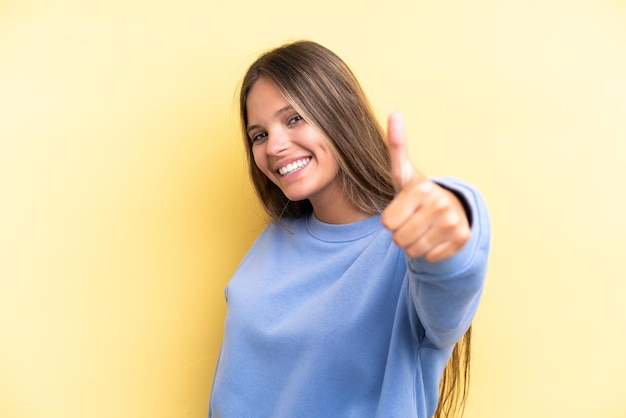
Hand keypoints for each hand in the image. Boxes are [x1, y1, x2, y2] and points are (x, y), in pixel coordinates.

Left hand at [381, 112, 469, 261]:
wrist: (450, 208)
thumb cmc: (418, 193)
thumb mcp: (403, 172)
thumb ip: (396, 145)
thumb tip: (395, 113)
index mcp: (422, 188)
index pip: (387, 223)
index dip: (391, 220)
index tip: (403, 210)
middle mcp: (440, 203)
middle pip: (399, 239)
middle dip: (401, 234)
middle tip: (413, 221)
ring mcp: (454, 222)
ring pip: (414, 250)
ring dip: (414, 244)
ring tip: (423, 228)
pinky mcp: (462, 239)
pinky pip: (430, 257)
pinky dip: (430, 251)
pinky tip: (435, 237)